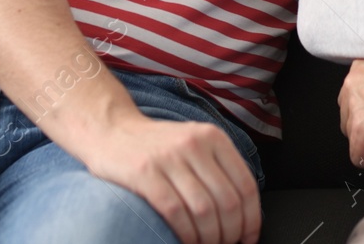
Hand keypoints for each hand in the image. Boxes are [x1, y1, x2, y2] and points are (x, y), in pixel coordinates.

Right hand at [81, 113, 260, 243]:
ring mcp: (169, 158)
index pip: (245, 184)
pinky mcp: (145, 173)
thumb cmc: (157, 145)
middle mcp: (195, 144)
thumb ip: (218, 167)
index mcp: (213, 137)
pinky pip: (175, 212)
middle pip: (227, 201)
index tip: (249, 236)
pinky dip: (186, 234)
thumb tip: (243, 210)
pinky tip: (187, 242)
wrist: (111, 130)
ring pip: (204, 209)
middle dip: (231, 232)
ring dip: (210, 237)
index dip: (252, 218)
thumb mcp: (195, 143)